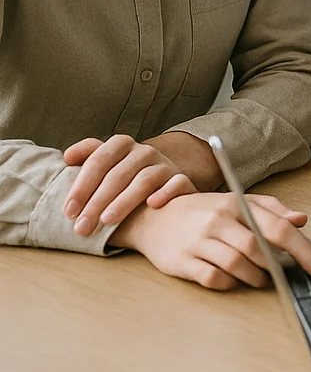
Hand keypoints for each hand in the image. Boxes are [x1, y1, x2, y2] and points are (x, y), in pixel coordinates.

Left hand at [62, 135, 198, 236]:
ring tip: (107, 221)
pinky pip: (177, 183)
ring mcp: (164, 165)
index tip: (68, 211)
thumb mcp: (105, 163)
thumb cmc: (124, 178)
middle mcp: (144, 151)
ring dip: (124, 202)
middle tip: (82, 227)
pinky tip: (152, 205)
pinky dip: (165, 193)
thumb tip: (68, 157)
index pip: (98, 161)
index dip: (81, 186)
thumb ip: (87, 156)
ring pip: (144, 180)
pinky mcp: (182, 179)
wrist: (162, 182)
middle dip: (96, 203)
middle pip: (118, 175)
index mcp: (121, 144)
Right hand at [112, 191, 310, 290]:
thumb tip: (302, 220)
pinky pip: (214, 279)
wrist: (152, 219)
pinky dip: (231, 284)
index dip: (305, 249)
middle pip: (260, 248)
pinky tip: (236, 281)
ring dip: (258, 278)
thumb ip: (272, 210)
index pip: (278, 228)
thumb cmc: (202, 211)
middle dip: (286, 267)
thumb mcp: (238, 202)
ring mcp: (198, 242)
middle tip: (300, 279)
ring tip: (265, 279)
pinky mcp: (182, 262)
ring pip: (239, 266)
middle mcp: (217, 221)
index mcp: (236, 203)